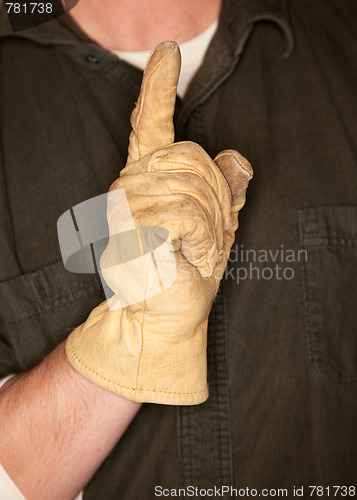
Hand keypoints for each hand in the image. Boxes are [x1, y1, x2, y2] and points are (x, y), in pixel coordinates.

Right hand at [66, 41, 252, 404]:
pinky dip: (203, 241)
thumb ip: (224, 190)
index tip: (165, 55)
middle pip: (193, 157)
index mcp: (150, 180)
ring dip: (210, 224)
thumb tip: (238, 159)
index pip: (151, 124)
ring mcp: (129, 204)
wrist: (166, 315)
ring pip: (195, 187)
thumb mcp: (216, 226)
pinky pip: (192, 216)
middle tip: (206, 236)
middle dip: (216, 199)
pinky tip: (187, 257)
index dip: (158, 88)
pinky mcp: (133, 228)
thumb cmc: (186, 272)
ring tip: (193, 250)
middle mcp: (132, 184)